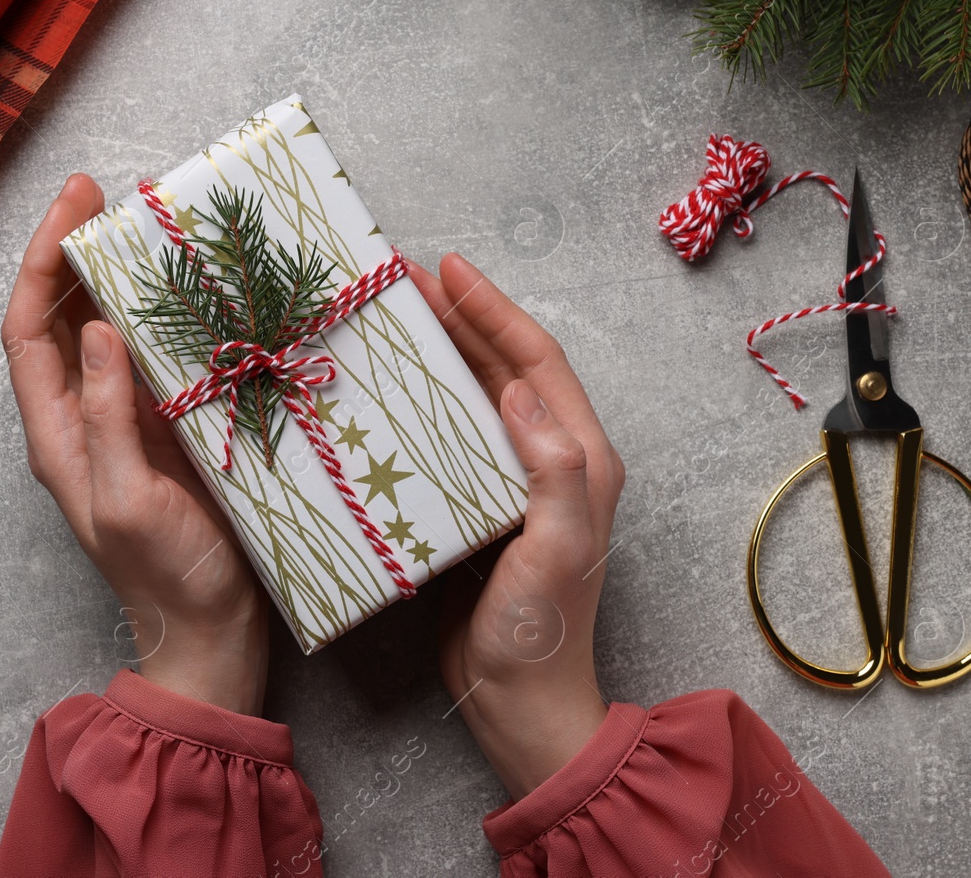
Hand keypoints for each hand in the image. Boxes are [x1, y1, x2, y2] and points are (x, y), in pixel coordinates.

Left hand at [2, 174, 269, 716]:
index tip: (73, 205)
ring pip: (106, 332)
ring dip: (119, 278)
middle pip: (59, 320)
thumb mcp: (129, 500)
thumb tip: (95, 330)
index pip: (26, 331)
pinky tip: (191, 289)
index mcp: (57, 435)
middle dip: (74, 253)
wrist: (210, 632)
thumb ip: (108, 418)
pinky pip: (155, 358)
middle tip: (108, 194)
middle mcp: (83, 419)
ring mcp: (126, 423)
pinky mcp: (169, 430)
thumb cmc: (167, 577)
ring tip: (147, 225)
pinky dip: (164, 317)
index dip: (41, 264)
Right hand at [412, 253, 624, 799]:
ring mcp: (512, 485)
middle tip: (409, 280)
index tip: (450, 269)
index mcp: (583, 460)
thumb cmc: (543, 632)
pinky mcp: (477, 508)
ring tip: (395, 319)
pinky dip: (422, 405)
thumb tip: (517, 389)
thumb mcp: (557, 547)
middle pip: (505, 369)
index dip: (496, 311)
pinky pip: (450, 438)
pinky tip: (386, 393)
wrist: (520, 702)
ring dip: (440, 355)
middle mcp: (551, 462)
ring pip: (474, 398)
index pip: (538, 363)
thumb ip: (552, 469)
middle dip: (463, 319)